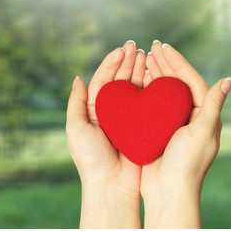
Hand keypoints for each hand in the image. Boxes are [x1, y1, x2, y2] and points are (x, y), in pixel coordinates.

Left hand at [66, 40, 145, 227]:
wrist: (111, 184)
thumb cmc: (90, 158)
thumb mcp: (76, 127)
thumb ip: (76, 102)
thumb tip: (77, 77)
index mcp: (93, 110)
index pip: (103, 81)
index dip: (111, 64)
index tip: (122, 49)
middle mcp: (110, 112)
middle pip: (119, 81)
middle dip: (127, 63)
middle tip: (137, 46)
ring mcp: (127, 119)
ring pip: (133, 90)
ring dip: (139, 71)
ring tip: (146, 54)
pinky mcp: (141, 126)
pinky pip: (145, 104)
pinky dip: (149, 89)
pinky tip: (154, 75)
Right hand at [140, 41, 230, 227]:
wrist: (168, 190)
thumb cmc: (187, 163)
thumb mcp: (203, 131)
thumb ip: (214, 105)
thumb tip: (228, 79)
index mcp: (203, 114)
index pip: (190, 80)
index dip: (177, 62)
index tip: (164, 47)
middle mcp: (188, 116)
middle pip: (176, 83)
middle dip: (164, 63)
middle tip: (151, 46)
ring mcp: (171, 122)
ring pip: (162, 92)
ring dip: (154, 74)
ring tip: (144, 58)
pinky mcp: (156, 129)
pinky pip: (150, 105)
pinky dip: (145, 91)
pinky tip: (137, 81)